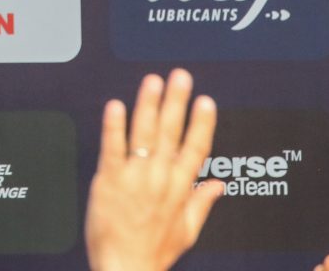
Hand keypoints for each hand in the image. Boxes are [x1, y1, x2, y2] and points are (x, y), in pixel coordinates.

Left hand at [85, 69, 223, 270]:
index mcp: (180, 189)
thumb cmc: (153, 253)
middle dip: (177, 102)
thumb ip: (202, 203)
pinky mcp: (110, 180)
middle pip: (171, 133)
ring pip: (144, 133)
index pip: (196, 149)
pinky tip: (116, 106)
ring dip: (149, 105)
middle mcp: (160, 178)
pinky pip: (113, 147)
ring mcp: (135, 177)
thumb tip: (218, 186)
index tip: (205, 101)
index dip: (202, 123)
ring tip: (153, 81)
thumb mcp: (187, 231)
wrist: (126, 269)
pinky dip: (114, 126)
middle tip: (180, 76)